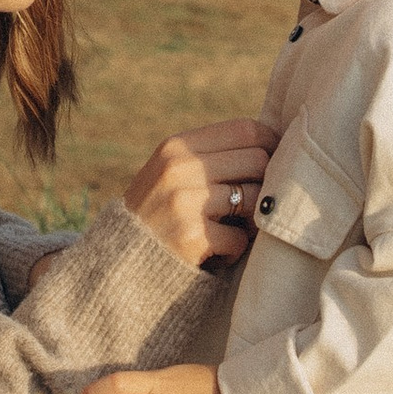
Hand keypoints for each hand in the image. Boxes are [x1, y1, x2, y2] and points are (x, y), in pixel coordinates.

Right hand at [122, 121, 277, 267]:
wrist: (116, 264)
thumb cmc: (157, 216)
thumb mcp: (171, 172)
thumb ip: (211, 156)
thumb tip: (275, 144)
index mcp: (176, 146)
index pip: (246, 129)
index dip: (270, 145)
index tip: (272, 165)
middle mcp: (178, 168)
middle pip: (258, 161)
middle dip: (263, 185)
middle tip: (250, 206)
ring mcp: (184, 202)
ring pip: (255, 199)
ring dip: (252, 221)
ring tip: (233, 230)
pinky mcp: (191, 237)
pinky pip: (240, 238)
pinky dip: (234, 250)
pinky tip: (214, 253)